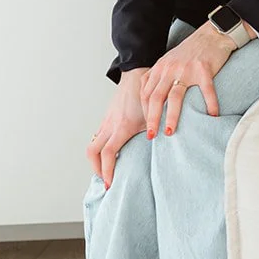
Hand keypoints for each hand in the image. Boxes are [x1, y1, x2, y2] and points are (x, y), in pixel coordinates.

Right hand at [88, 69, 147, 188]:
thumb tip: (166, 148)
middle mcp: (110, 125)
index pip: (107, 154)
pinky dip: (99, 150)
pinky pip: (97, 138)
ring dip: (96, 160)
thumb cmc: (147, 94)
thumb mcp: (154, 114)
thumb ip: (157, 131)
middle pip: (92, 152)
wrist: (136, 74)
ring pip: (92, 145)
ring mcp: (106, 121)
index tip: (110, 184)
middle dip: (96, 169)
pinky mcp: (106, 118)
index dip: (107, 171)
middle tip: (106, 180)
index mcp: (121, 126)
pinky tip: (110, 155)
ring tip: (106, 172)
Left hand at [139, 25, 235, 136]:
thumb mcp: (169, 62)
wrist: (212, 34)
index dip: (144, 112)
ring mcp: (187, 69)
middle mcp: (170, 69)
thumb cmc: (191, 52)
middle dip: (152, 119)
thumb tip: (149, 101)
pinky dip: (210, 104)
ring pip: (175, 97)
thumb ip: (158, 78)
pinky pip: (206, 91)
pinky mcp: (204, 69)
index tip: (146, 127)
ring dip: (172, 116)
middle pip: (156, 97)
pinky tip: (213, 116)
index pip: (146, 94)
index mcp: (160, 68)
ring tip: (171, 131)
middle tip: (152, 136)